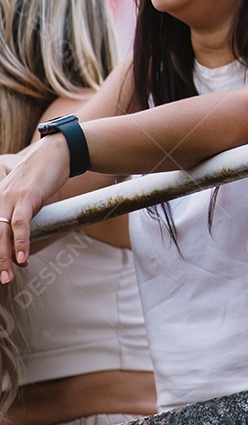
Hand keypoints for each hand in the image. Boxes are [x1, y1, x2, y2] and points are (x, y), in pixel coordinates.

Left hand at [0, 137, 71, 281]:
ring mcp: (11, 197)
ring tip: (7, 277)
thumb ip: (21, 217)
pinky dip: (21, 242)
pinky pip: (21, 223)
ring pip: (2, 233)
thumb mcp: (27, 197)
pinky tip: (23, 257)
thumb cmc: (44, 175)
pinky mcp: (27, 196)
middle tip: (1, 280)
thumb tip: (23, 242)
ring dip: (3, 258)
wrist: (58, 151)